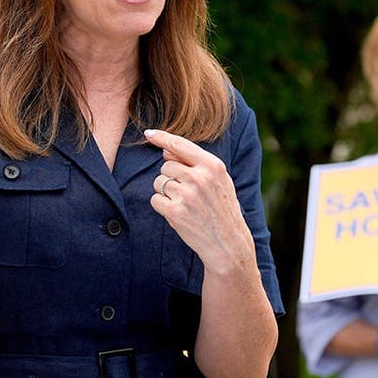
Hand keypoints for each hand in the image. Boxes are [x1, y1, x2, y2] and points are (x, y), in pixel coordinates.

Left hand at [145, 128, 255, 273]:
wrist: (228, 243)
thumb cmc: (222, 209)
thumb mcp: (218, 181)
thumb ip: (195, 163)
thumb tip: (165, 149)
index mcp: (213, 166)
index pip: (180, 145)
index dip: (162, 137)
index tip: (149, 133)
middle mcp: (200, 177)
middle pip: (166, 165)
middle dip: (171, 178)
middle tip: (188, 194)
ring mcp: (187, 194)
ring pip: (158, 182)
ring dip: (165, 193)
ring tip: (185, 205)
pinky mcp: (175, 212)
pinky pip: (155, 200)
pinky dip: (162, 206)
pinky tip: (179, 214)